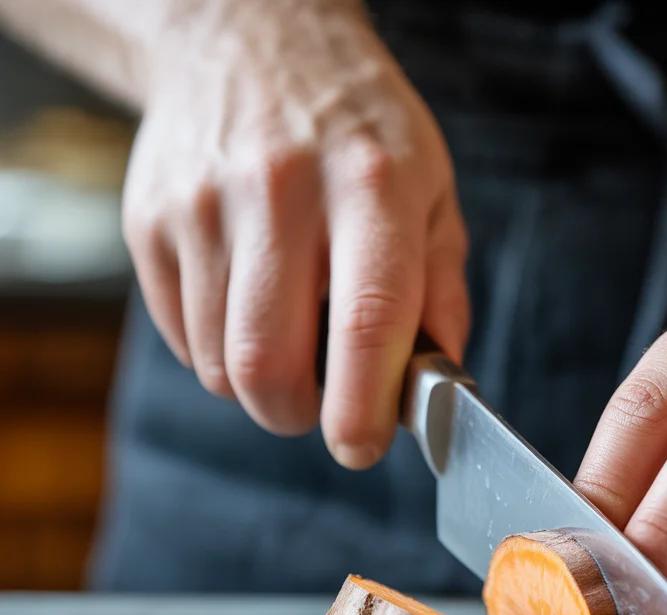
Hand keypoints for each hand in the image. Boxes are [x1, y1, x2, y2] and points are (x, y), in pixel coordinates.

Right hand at [122, 0, 468, 466]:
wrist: (250, 39)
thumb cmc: (359, 129)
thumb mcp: (432, 189)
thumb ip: (441, 289)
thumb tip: (439, 378)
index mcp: (372, 187)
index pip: (368, 322)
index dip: (364, 408)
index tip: (363, 446)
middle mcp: (281, 191)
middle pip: (268, 364)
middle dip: (297, 415)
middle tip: (321, 406)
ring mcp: (204, 205)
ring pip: (218, 364)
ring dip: (258, 386)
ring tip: (289, 337)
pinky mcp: (151, 220)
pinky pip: (182, 337)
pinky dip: (218, 352)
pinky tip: (248, 305)